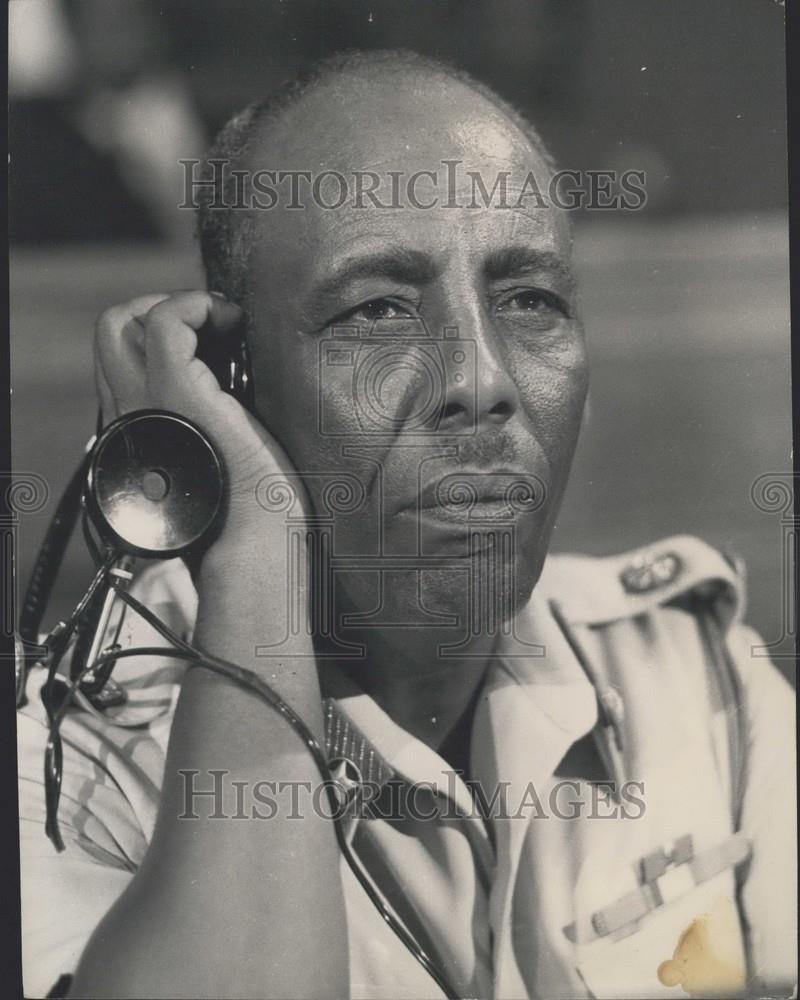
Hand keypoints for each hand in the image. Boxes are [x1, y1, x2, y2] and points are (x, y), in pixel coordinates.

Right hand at [94, 291, 304, 553]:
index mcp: (138, 428)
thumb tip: (227, 374)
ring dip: (177, 306)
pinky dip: (196, 305)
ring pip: (120, 322)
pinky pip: (165, 323)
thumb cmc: (255, 502)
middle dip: (158, 309)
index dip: (161, 337)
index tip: (212, 340)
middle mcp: (129, 415)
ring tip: (223, 324)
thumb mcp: (219, 446)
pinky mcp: (178, 395)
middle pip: (110, 333)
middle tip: (211, 325)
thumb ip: (205, 413)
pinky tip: (231, 321)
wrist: (259, 536)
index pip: (120, 361)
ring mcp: (146, 404)